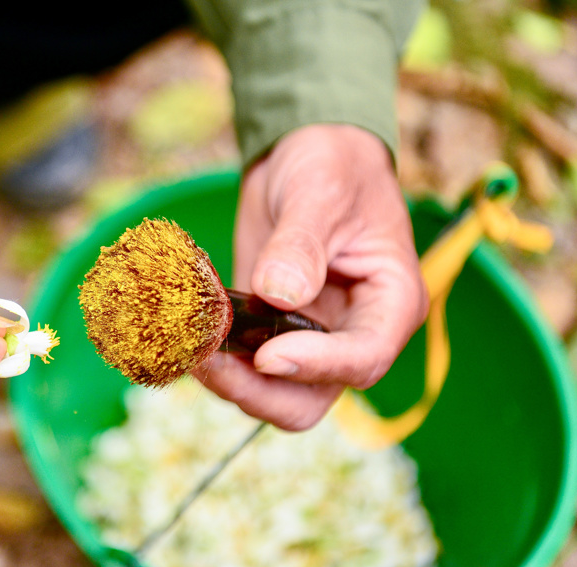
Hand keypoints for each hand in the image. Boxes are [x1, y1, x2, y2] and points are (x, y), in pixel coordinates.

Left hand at [197, 124, 427, 430]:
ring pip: (271, 394)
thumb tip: (278, 295)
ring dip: (229, 380)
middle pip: (311, 400)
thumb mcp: (318, 192)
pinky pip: (243, 367)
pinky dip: (215, 360)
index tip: (268, 354)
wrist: (304, 156)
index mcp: (389, 304)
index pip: (363, 358)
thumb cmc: (331, 166)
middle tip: (211, 361)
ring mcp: (308, 340)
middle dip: (259, 392)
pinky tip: (186, 334)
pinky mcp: (268, 332)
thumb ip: (299, 245)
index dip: (317, 365)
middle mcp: (351, 334)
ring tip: (190, 344)